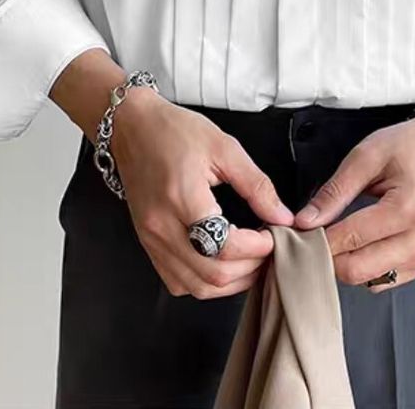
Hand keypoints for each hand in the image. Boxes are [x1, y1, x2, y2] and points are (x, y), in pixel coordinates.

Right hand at [111, 90, 295, 298]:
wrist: (132, 128)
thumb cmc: (174, 132)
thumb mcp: (224, 148)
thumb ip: (256, 185)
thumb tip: (282, 216)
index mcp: (182, 197)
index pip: (225, 246)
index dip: (258, 248)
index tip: (273, 235)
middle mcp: (162, 225)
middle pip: (213, 275)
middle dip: (250, 268)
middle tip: (267, 249)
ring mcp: (152, 239)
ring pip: (196, 287)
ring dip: (230, 281)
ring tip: (250, 259)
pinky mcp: (148, 243)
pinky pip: (177, 282)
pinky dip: (204, 282)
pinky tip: (221, 262)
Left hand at [292, 111, 414, 290]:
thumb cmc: (408, 146)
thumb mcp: (364, 157)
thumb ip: (334, 192)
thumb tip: (306, 221)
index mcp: (408, 207)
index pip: (351, 239)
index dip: (319, 241)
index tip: (300, 235)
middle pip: (360, 270)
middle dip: (331, 257)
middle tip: (315, 238)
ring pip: (372, 279)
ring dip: (349, 263)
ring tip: (339, 237)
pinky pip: (389, 279)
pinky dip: (369, 267)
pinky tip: (363, 244)